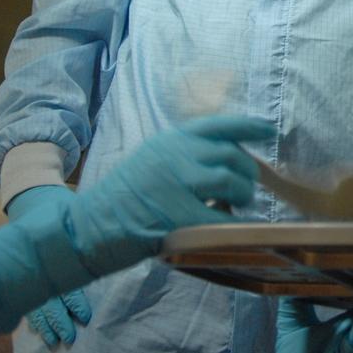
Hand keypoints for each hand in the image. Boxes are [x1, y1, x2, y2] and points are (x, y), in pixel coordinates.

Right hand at [4, 186, 91, 346]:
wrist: (29, 196)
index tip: (84, 316)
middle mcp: (41, 265)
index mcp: (53, 252)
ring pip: (38, 303)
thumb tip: (111, 235)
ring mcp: (31, 270)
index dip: (75, 302)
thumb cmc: (56, 203)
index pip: (66, 283)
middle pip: (51, 299)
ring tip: (55, 342)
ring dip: (47, 324)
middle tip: (70, 337)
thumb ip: (86, 227)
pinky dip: (35, 317)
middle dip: (60, 320)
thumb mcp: (71, 210)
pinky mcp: (26, 273)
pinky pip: (29, 300)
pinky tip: (39, 332)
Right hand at [68, 115, 274, 273]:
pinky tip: (232, 227)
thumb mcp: (152, 159)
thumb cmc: (122, 199)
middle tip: (247, 187)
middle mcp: (176, 154)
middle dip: (247, 171)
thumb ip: (185, 154)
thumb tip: (227, 160)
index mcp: (170, 140)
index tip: (268, 130)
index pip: (219, 124)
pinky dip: (233, 224)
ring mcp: (177, 183)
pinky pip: (221, 217)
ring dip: (243, 194)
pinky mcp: (178, 215)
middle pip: (231, 154)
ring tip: (238, 205)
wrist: (85, 228)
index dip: (248, 126)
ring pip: (231, 179)